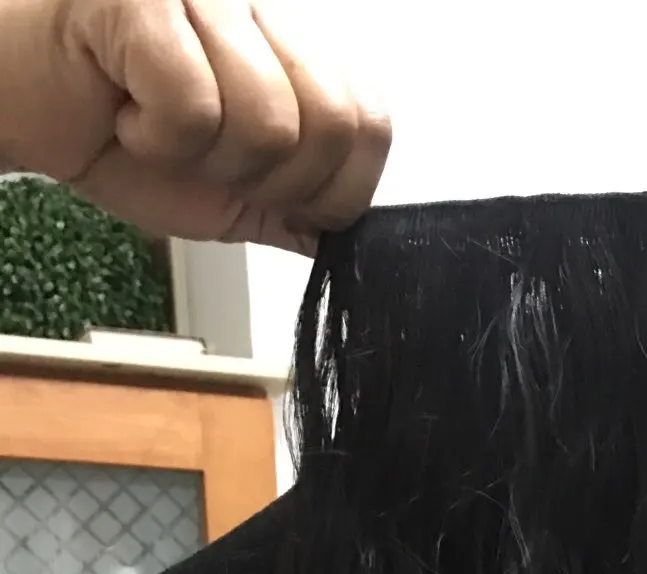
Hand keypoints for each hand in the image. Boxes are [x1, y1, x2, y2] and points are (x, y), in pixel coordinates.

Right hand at [0, 0, 389, 252]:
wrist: (14, 98)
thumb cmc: (109, 124)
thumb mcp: (222, 189)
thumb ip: (290, 207)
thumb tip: (342, 238)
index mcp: (289, 42)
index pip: (371, 122)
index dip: (332, 187)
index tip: (271, 193)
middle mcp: (258, 4)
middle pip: (335, 125)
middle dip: (270, 179)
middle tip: (206, 158)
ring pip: (270, 122)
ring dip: (204, 159)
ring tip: (156, 128)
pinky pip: (195, 106)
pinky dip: (156, 137)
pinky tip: (124, 108)